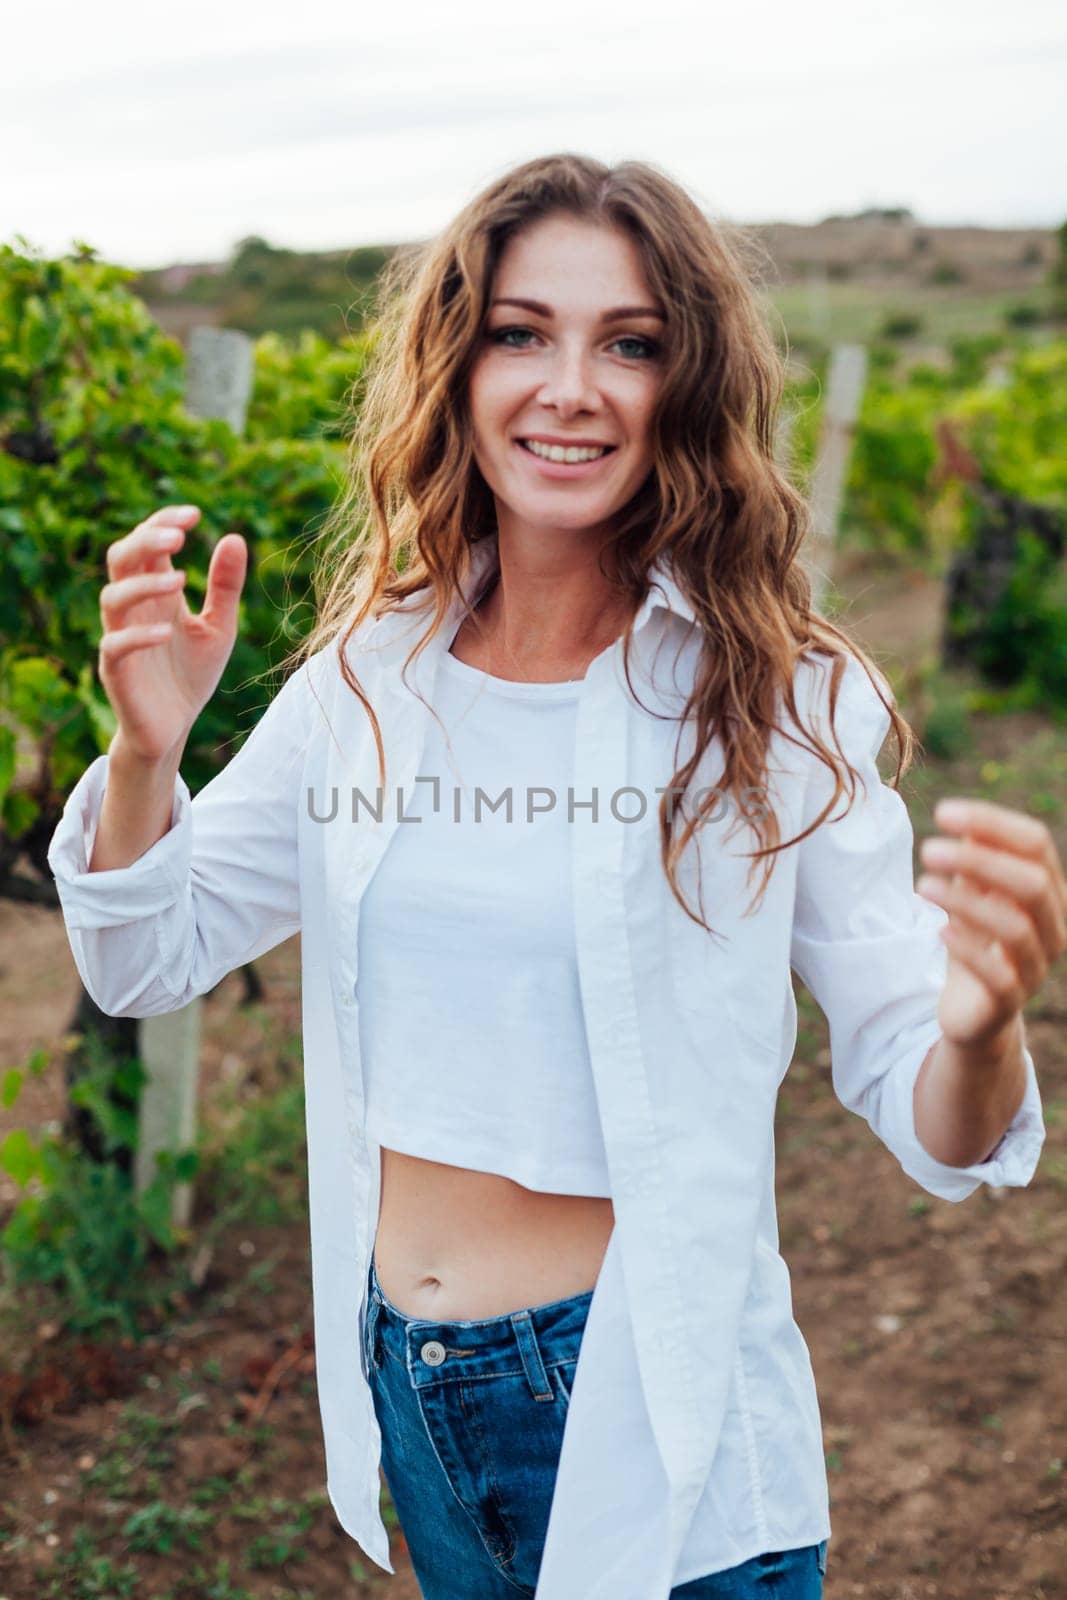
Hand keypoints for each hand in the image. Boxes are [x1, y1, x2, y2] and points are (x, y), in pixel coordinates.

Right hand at [99, 505, 246, 763]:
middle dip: (145, 541)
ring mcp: (121, 638)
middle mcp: (134, 609)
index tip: (195, 514)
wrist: (174, 729)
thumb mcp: (219, 627)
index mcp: (155, 593)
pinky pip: (115, 646)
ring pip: (112, 598)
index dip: (163, 523)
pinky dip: (137, 635)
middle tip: (178, 535)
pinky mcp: (116, 672)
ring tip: (181, 580)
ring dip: (143, 585)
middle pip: (121, 559)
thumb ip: (225, 587)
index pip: (147, 544)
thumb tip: (235, 537)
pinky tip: (167, 631)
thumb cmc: (191, 674)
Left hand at [916, 797, 1066, 1053]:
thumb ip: (973, 860)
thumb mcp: (971, 893)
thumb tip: (962, 820)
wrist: (974, 1010)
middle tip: (927, 849)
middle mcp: (1054, 927)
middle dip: (980, 861)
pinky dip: (969, 949)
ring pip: (1016, 928)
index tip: (942, 812)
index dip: (993, 823)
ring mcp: (1037, 967)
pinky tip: (940, 931)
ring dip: (966, 902)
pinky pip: (999, 975)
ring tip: (922, 885)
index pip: (1036, 844)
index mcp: (1050, 892)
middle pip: (1032, 883)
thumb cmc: (975, 940)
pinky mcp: (1011, 1001)